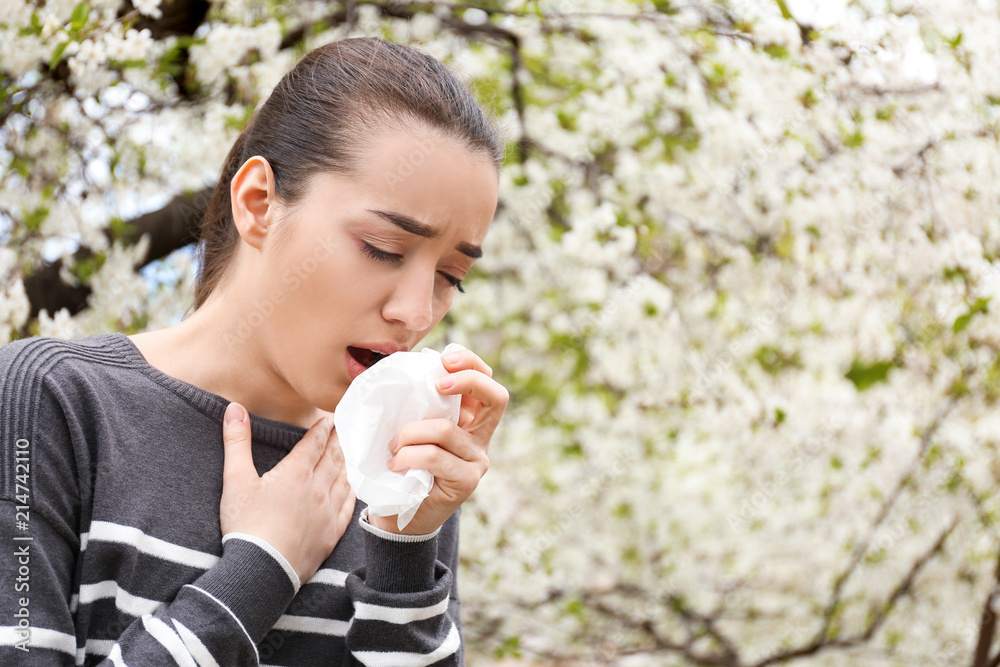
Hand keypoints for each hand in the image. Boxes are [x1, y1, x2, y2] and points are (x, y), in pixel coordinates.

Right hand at [219, 403, 355, 583]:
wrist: (261, 571)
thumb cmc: (246, 525)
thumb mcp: (235, 480)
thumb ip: (236, 441)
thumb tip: (234, 408)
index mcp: (296, 473)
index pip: (314, 443)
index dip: (322, 429)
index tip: (329, 419)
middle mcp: (318, 489)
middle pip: (333, 458)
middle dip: (337, 442)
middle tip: (344, 430)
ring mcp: (327, 512)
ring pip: (343, 480)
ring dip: (346, 464)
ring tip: (349, 454)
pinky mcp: (331, 534)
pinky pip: (348, 507)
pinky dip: (351, 492)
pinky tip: (352, 489)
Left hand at [372, 348, 508, 534]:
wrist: (400, 518)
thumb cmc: (401, 467)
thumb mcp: (411, 430)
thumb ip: (418, 406)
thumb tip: (403, 370)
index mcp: (471, 419)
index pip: (487, 380)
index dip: (471, 363)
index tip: (443, 360)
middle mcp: (481, 437)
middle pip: (496, 396)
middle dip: (467, 379)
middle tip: (437, 385)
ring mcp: (477, 460)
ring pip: (446, 429)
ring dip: (409, 433)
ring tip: (392, 447)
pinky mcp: (467, 481)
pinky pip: (434, 456)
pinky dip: (408, 455)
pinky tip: (395, 464)